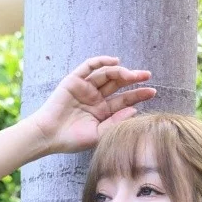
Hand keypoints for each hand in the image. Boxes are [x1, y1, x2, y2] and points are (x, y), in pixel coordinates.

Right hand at [28, 56, 156, 157]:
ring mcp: (85, 87)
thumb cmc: (72, 140)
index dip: (138, 95)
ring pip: (106, 74)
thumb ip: (115, 122)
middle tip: (147, 75)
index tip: (152, 92)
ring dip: (120, 71)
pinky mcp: (74, 80)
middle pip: (118, 84)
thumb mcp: (98, 134)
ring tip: (131, 74)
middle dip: (133, 79)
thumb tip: (134, 110)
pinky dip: (101, 61)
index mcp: (102, 111)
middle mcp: (95, 97)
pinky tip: (115, 62)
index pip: (123, 100)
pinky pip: (89, 66)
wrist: (49, 136)